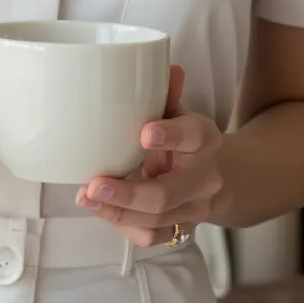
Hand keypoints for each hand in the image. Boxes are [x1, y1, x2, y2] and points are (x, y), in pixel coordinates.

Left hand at [74, 66, 223, 246]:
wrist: (217, 176)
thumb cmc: (184, 138)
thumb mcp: (179, 112)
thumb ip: (166, 93)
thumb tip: (162, 64)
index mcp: (204, 140)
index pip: (193, 136)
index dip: (170, 135)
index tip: (143, 132)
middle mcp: (203, 179)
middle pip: (167, 193)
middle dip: (128, 193)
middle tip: (94, 184)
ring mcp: (193, 209)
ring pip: (156, 220)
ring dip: (117, 213)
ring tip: (86, 198)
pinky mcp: (181, 229)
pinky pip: (153, 238)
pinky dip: (125, 227)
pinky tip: (103, 212)